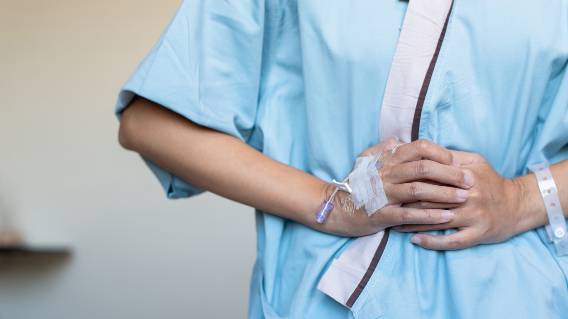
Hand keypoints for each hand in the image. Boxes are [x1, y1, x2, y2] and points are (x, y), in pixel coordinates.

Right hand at [324, 139, 473, 236]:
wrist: (335, 208)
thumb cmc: (354, 185)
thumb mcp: (365, 162)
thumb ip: (382, 149)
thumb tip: (397, 139)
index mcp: (387, 160)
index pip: (419, 148)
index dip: (441, 154)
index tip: (458, 163)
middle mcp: (387, 174)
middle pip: (424, 168)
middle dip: (451, 174)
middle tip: (470, 180)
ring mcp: (384, 194)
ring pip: (420, 189)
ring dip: (445, 193)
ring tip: (465, 197)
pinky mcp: (383, 214)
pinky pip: (410, 213)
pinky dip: (430, 215)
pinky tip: (447, 218)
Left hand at [395, 151, 526, 249]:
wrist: (518, 205)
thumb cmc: (491, 180)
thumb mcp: (474, 161)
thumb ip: (449, 156)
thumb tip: (421, 150)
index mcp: (465, 176)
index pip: (431, 177)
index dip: (409, 180)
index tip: (391, 183)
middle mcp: (469, 196)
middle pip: (430, 199)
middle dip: (405, 202)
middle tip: (384, 205)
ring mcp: (473, 217)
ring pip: (436, 220)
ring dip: (411, 223)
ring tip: (392, 223)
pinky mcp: (477, 234)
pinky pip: (450, 241)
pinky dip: (431, 241)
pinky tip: (414, 240)